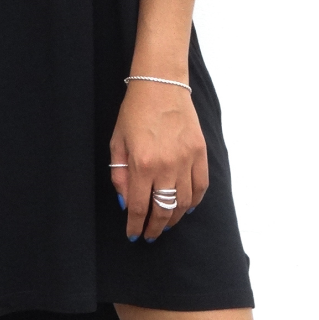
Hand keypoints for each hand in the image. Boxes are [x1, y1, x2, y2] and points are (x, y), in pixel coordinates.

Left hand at [109, 80, 208, 239]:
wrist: (160, 84)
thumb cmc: (134, 112)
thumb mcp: (117, 142)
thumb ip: (120, 175)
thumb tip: (127, 202)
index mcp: (142, 163)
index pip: (139, 206)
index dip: (136, 225)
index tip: (133, 234)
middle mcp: (167, 166)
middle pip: (164, 210)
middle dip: (155, 227)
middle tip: (150, 234)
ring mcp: (186, 160)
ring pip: (184, 203)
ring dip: (174, 218)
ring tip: (166, 222)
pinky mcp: (200, 153)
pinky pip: (201, 186)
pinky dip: (194, 201)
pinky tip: (186, 206)